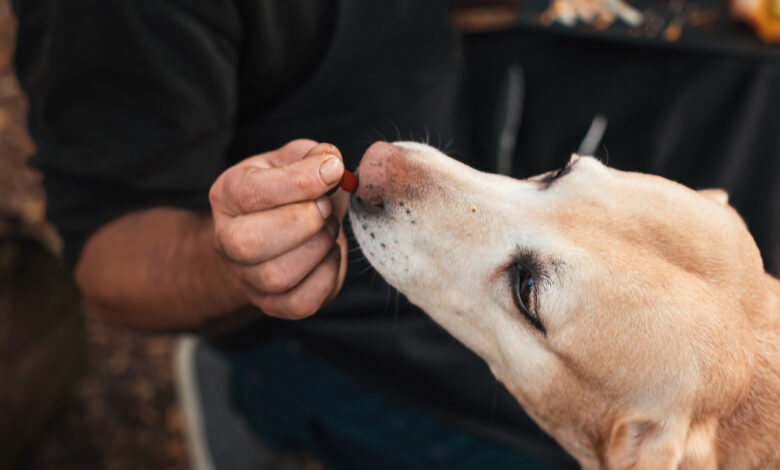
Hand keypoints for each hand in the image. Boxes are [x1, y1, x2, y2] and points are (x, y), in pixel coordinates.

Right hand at [209, 140, 348, 319]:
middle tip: (325, 208)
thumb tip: (330, 164)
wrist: (279, 230)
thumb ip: (313, 155)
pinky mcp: (272, 305)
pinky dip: (327, 276)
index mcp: (227, 195)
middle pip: (251, 243)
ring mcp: (246, 277)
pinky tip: (328, 254)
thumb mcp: (295, 160)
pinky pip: (301, 302)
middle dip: (304, 222)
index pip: (252, 192)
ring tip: (328, 228)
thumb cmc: (289, 191)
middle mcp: (226, 239)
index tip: (332, 170)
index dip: (300, 181)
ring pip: (278, 276)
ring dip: (319, 248)